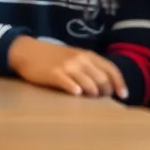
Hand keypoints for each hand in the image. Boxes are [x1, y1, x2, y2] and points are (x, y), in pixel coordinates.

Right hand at [8, 36, 127, 98]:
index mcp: (88, 55)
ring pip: (89, 84)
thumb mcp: (74, 57)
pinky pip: (70, 84)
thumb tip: (106, 86)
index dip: (119, 84)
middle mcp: (80, 59)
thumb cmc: (53, 57)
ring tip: (87, 98)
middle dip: (104, 92)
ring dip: (92, 94)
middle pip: (102, 80)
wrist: (27, 51)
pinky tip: (76, 94)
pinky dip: (75, 90)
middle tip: (99, 98)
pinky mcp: (54, 74)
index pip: (111, 69)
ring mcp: (67, 66)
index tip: (122, 96)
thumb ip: (89, 67)